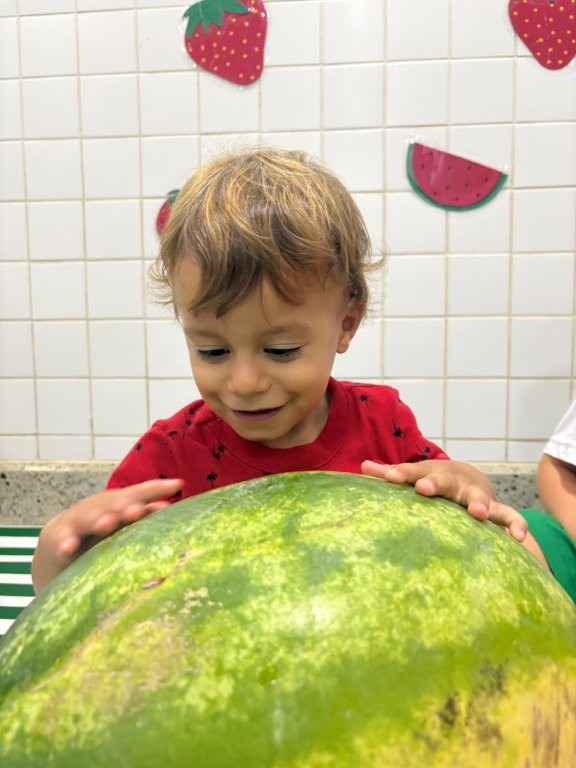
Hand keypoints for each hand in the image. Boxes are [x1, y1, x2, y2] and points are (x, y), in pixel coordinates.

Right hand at [32, 478, 183, 591]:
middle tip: (138, 510)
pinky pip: (62, 541)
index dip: (157, 488)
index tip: (178, 484)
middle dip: (126, 505)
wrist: (59, 544)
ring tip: (106, 524)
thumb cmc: (102, 534)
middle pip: (114, 503)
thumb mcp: (123, 525)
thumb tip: (169, 508)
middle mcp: (99, 507)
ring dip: (97, 520)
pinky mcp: (58, 539)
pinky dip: (65, 543)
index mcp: (119, 503)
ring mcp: (77, 521)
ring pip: (88, 519)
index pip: (140, 493)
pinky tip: (68, 548)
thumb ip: (143, 516)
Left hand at [361, 459, 526, 541]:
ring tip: (477, 513)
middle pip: (444, 481)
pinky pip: (507, 516)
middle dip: (434, 484)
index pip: (412, 472)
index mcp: (430, 474)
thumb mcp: (415, 474)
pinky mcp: (494, 509)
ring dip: (477, 504)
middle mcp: (453, 483)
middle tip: (425, 488)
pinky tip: (518, 537)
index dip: (401, 474)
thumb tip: (362, 466)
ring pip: (477, 498)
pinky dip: (514, 524)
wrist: (468, 477)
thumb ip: (391, 473)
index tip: (389, 477)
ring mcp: (474, 495)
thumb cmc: (432, 480)